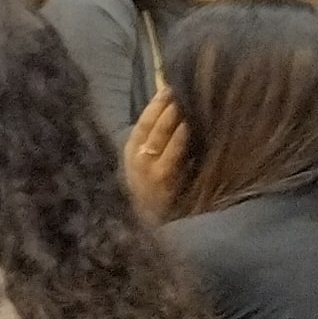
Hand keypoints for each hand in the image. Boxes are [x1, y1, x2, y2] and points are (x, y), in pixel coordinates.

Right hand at [122, 87, 187, 218]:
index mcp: (130, 152)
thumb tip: (177, 122)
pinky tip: (187, 125)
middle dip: (165, 105)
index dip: (155, 104)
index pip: (142, 122)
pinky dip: (178, 138)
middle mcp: (135, 158)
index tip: (169, 86)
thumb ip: (157, 148)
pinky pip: (171, 154)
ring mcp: (147, 168)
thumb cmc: (153, 201)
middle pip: (150, 125)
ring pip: (158, 135)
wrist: (147, 231)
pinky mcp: (161, 179)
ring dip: (171, 116)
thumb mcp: (148, 171)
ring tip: (184, 99)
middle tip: (180, 86)